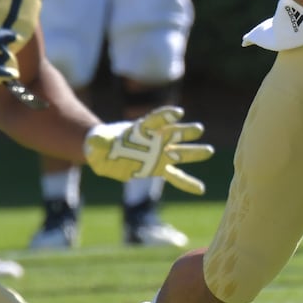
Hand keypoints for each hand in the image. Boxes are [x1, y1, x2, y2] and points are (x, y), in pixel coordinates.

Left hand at [83, 105, 214, 195]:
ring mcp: (159, 154)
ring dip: (193, 152)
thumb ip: (99, 142)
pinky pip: (175, 176)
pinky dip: (187, 183)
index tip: (177, 112)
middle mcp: (154, 139)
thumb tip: (94, 143)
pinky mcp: (158, 169)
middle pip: (172, 133)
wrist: (108, 153)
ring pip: (179, 152)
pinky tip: (200, 189)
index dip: (165, 116)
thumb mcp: (97, 142)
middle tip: (198, 129)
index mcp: (140, 129)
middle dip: (184, 131)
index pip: (155, 120)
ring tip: (208, 151)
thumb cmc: (103, 144)